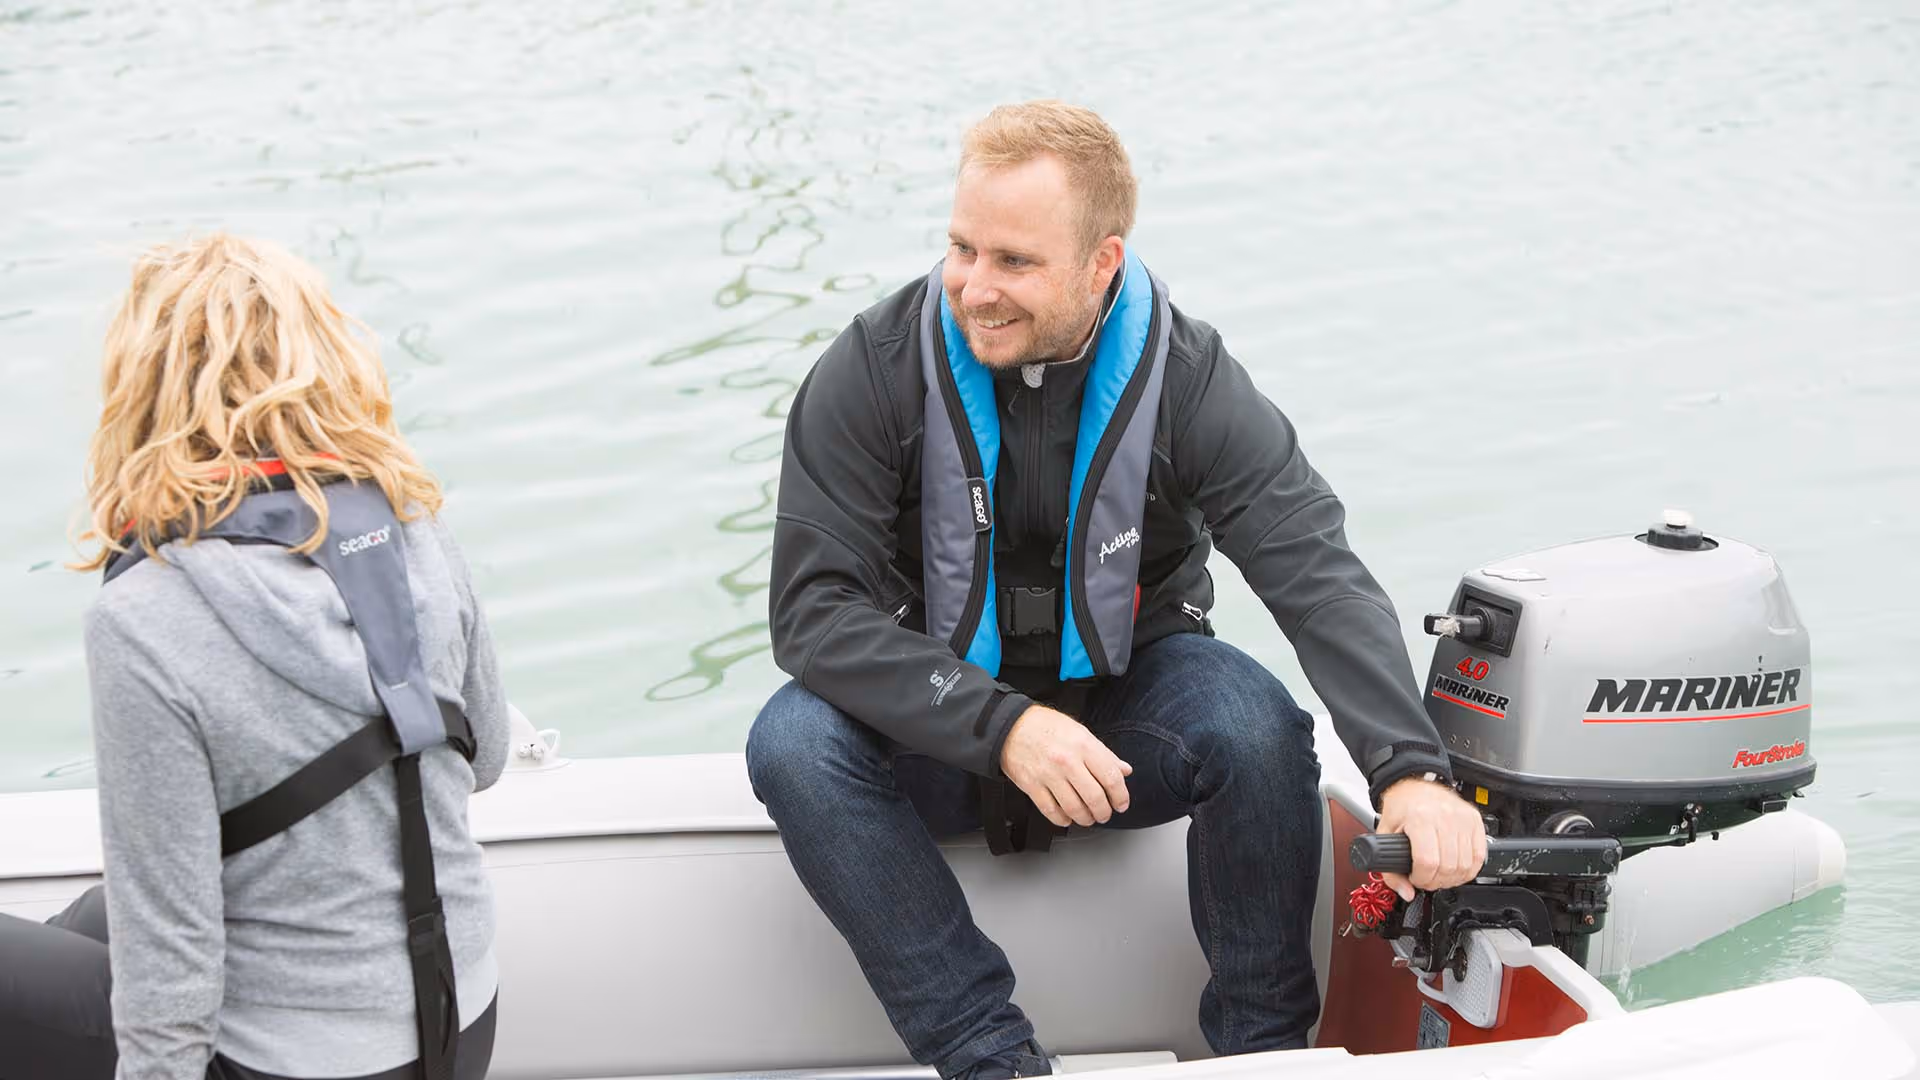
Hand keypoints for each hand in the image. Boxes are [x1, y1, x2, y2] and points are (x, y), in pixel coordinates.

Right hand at [998, 705, 1132, 827]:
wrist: (1010, 726)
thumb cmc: (1046, 726)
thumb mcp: (1080, 732)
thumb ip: (1104, 754)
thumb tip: (1124, 770)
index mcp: (1084, 745)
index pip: (1111, 778)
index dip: (1121, 796)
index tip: (1121, 803)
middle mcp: (1067, 761)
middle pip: (1095, 798)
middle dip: (1104, 812)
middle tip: (1104, 814)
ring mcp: (1048, 775)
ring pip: (1075, 809)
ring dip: (1086, 819)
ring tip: (1088, 817)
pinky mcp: (1032, 786)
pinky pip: (1052, 811)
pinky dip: (1063, 820)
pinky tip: (1067, 817)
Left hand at [1375, 775, 1486, 900]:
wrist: (1413, 783)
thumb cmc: (1400, 807)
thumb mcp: (1384, 834)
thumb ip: (1390, 870)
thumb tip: (1406, 893)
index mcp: (1419, 818)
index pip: (1427, 862)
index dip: (1421, 878)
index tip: (1414, 877)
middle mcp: (1444, 816)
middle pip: (1448, 867)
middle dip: (1436, 881)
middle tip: (1426, 878)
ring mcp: (1462, 818)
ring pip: (1466, 865)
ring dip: (1452, 878)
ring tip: (1439, 873)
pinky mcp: (1475, 820)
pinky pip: (1479, 856)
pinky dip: (1469, 869)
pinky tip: (1455, 868)